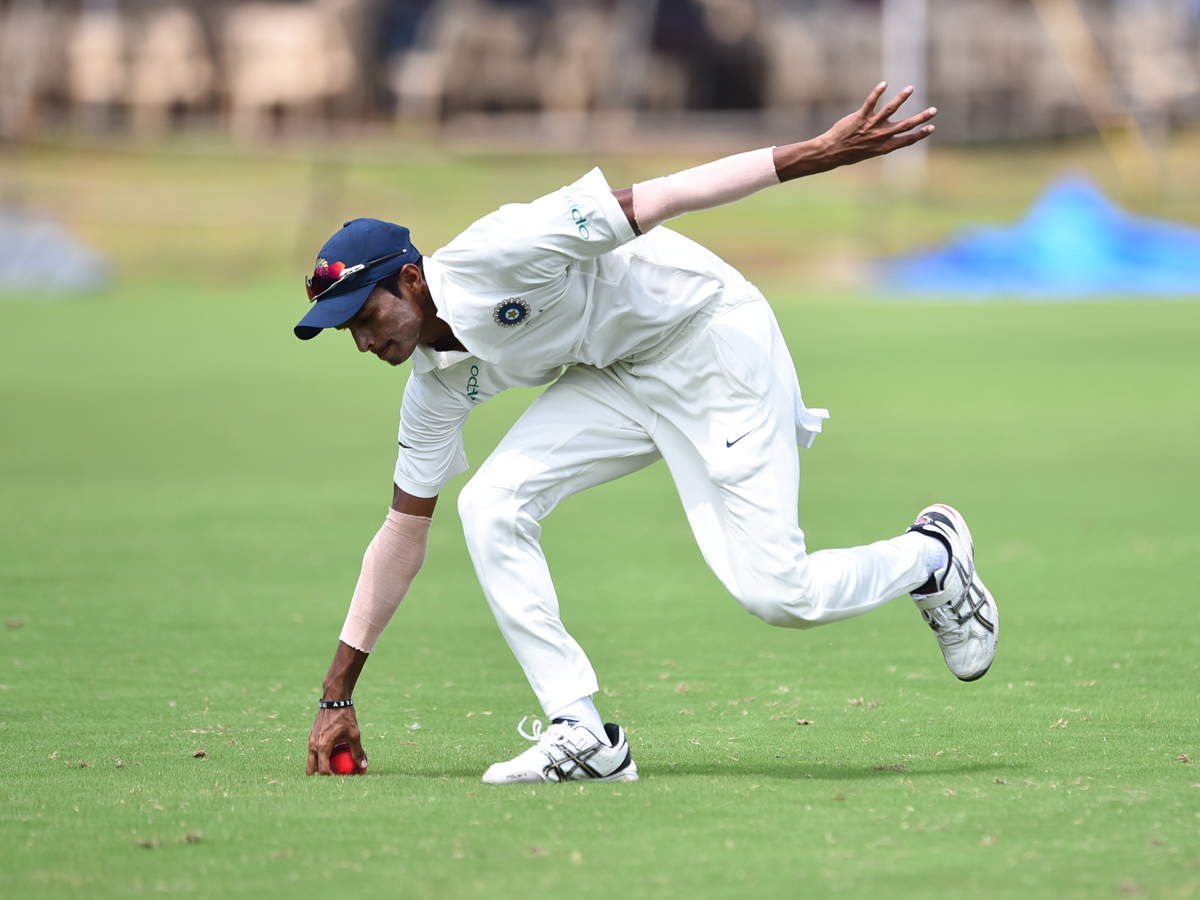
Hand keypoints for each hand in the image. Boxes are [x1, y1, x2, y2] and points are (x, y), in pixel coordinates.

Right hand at [307, 705, 367, 774]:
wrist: (334, 699)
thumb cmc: (344, 716)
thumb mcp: (354, 734)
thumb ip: (357, 751)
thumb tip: (363, 766)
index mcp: (322, 747)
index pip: (323, 770)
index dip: (332, 778)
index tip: (341, 778)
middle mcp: (313, 745)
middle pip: (311, 769)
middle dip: (320, 776)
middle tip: (334, 775)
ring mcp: (311, 740)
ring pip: (311, 760)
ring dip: (319, 765)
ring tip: (333, 766)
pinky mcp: (312, 735)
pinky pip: (313, 751)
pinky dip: (320, 756)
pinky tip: (333, 752)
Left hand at [774, 83, 936, 180]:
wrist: (831, 152)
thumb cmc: (850, 153)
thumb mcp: (870, 152)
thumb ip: (883, 143)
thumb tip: (894, 136)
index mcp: (884, 147)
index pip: (907, 140)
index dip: (920, 134)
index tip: (932, 127)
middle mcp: (880, 136)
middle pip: (905, 125)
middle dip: (921, 118)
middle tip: (934, 110)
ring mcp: (870, 126)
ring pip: (890, 110)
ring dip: (901, 98)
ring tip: (911, 88)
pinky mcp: (860, 118)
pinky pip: (870, 103)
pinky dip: (877, 92)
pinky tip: (884, 84)